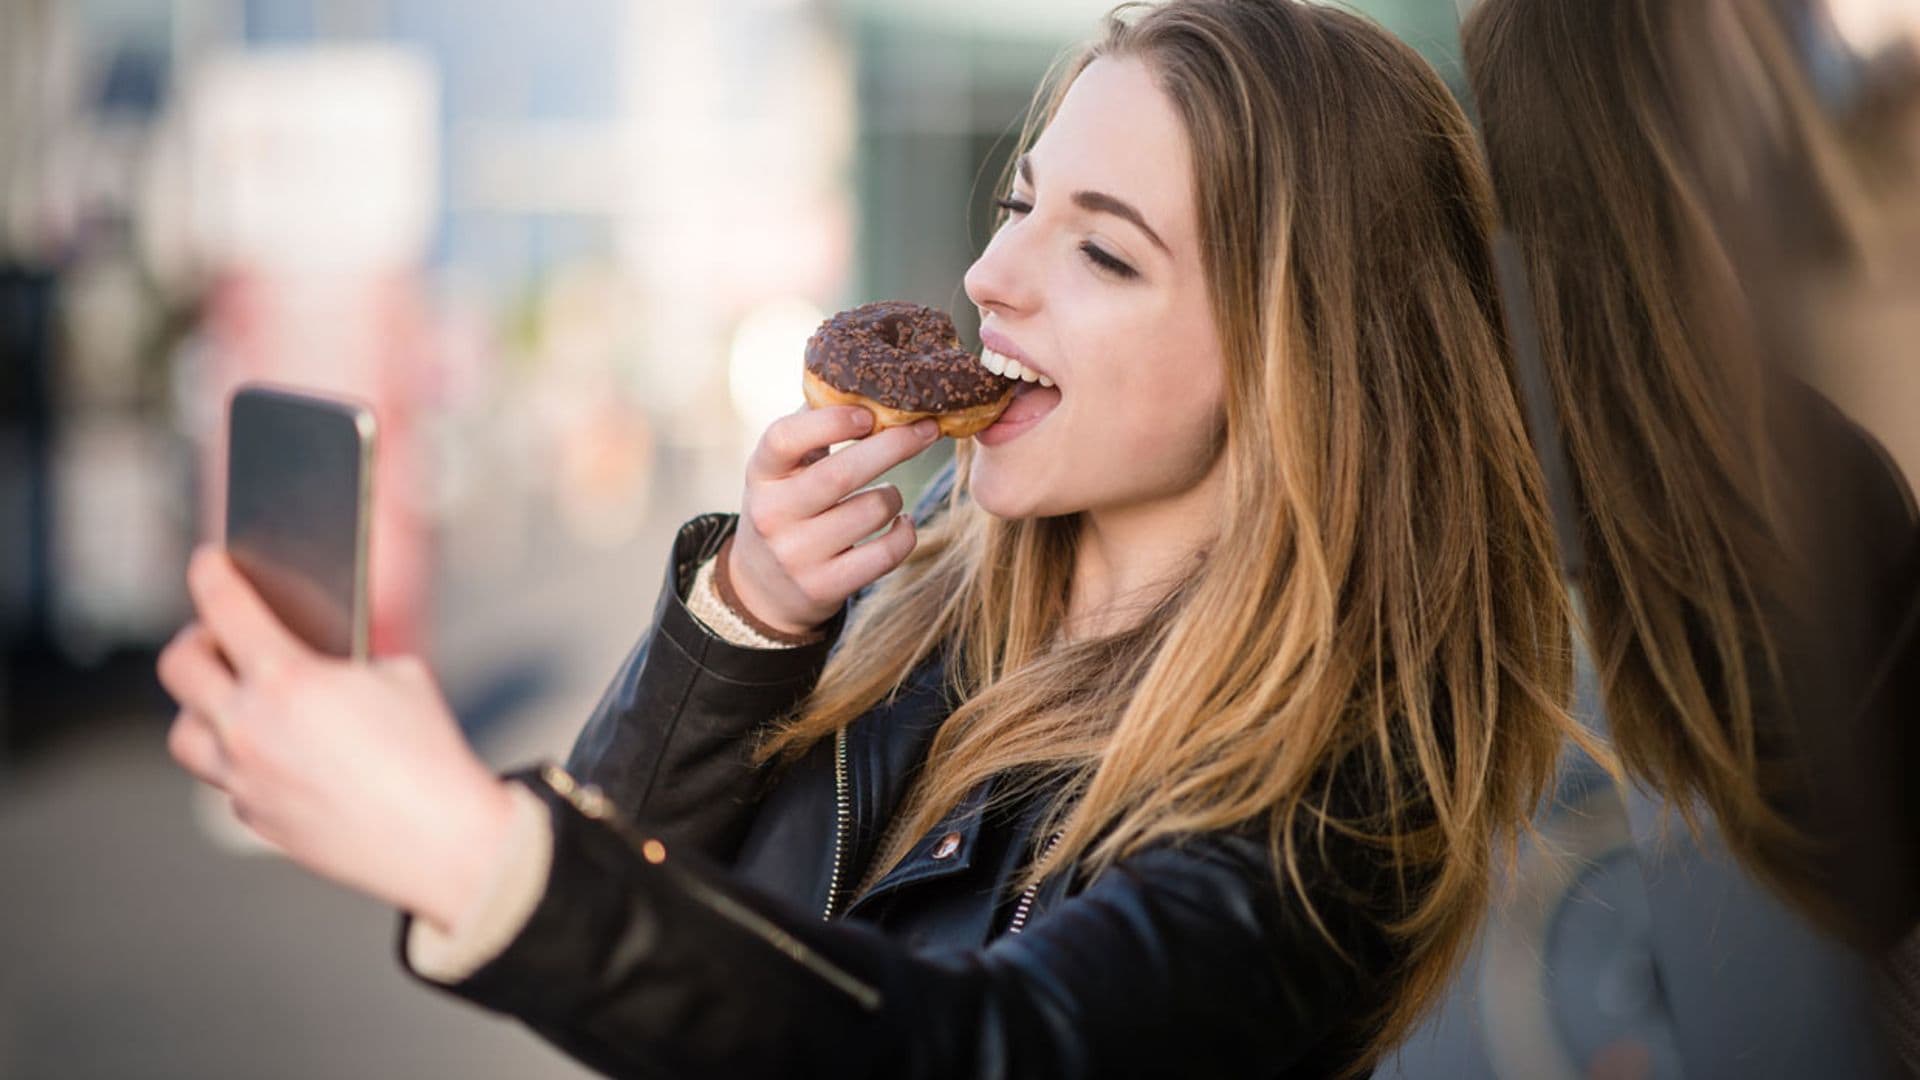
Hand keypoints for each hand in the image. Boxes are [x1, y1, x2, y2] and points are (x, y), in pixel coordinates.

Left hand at [158, 547, 515, 933]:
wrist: (441, 837)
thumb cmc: (429, 749)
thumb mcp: (397, 675)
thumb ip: (342, 660)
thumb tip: (316, 657)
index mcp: (287, 678)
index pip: (223, 607)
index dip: (211, 575)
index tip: (207, 563)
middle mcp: (249, 727)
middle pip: (179, 668)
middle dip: (195, 641)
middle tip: (217, 637)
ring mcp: (244, 778)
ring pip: (184, 733)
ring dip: (202, 708)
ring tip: (232, 702)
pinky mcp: (255, 816)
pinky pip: (226, 779)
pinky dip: (242, 760)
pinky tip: (276, 753)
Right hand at [728, 406, 939, 634]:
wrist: (763, 586)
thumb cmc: (787, 506)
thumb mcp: (783, 469)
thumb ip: (813, 427)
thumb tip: (865, 381)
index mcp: (761, 472)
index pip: (784, 438)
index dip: (829, 422)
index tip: (869, 413)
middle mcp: (772, 513)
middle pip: (841, 474)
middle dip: (894, 446)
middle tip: (928, 428)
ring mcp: (796, 554)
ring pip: (871, 511)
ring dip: (895, 496)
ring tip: (891, 494)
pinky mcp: (823, 586)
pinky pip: (884, 554)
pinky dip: (905, 534)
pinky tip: (901, 524)